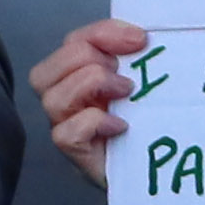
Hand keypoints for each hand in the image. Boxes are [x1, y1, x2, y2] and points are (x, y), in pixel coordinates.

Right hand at [36, 19, 149, 175]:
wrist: (158, 170)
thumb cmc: (150, 125)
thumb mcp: (146, 83)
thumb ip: (139, 57)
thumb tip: (145, 36)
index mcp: (80, 76)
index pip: (74, 42)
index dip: (103, 34)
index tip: (141, 39)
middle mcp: (66, 101)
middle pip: (47, 70)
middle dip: (90, 59)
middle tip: (126, 74)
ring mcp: (67, 129)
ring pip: (52, 98)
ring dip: (91, 84)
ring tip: (127, 93)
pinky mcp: (78, 156)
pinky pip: (65, 134)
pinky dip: (93, 122)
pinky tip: (121, 126)